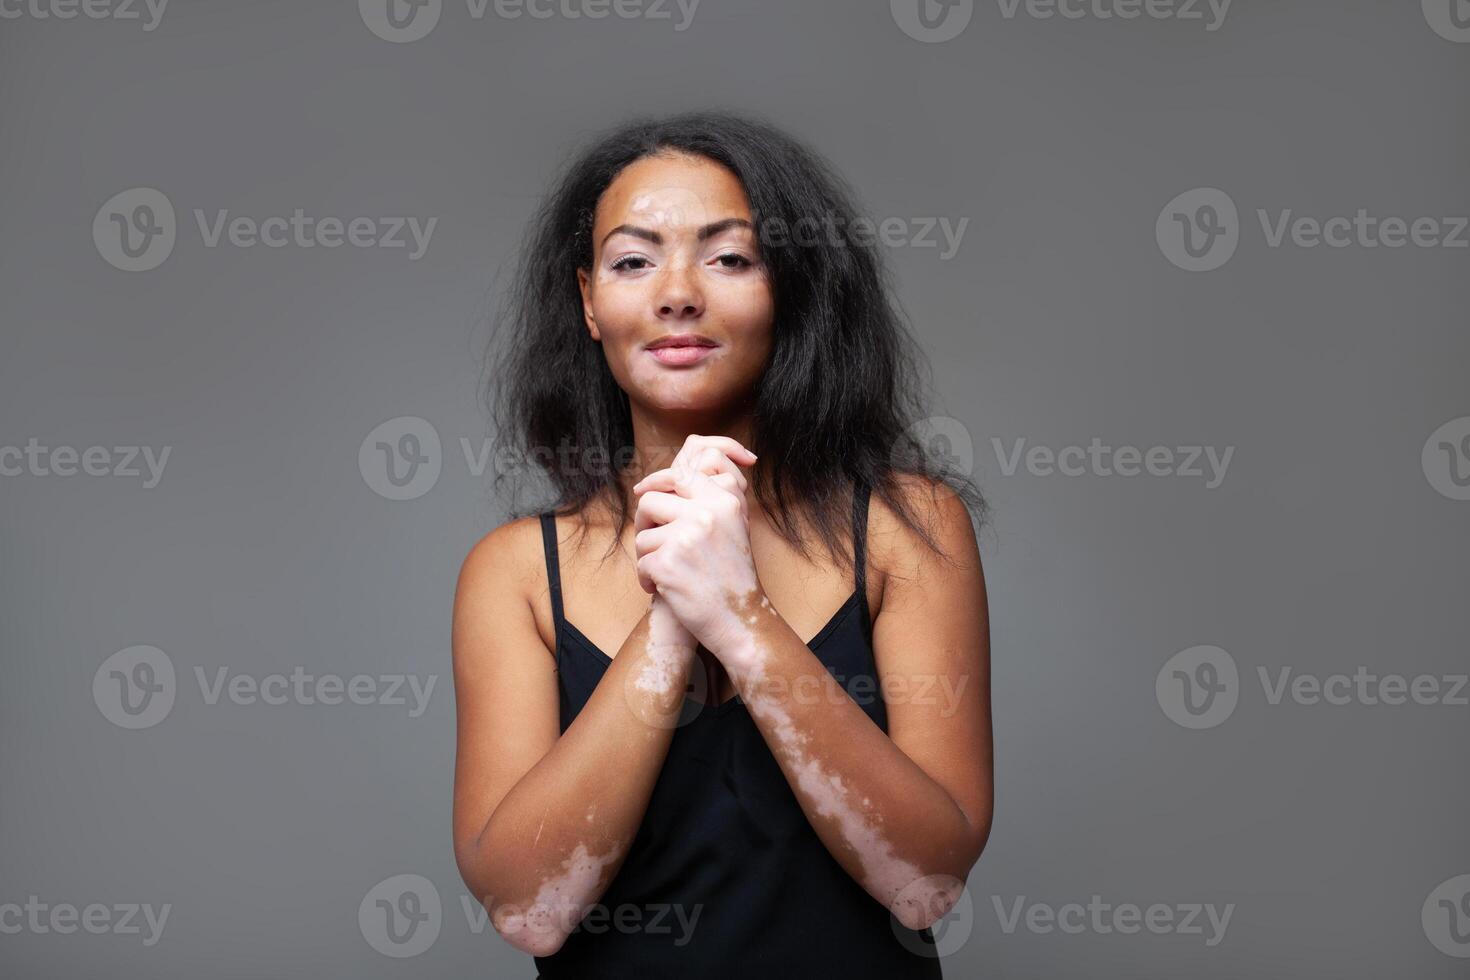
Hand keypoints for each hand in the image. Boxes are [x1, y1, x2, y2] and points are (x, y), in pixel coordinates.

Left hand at [631, 436, 760, 653]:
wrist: (740, 619)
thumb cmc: (733, 575)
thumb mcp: (734, 526)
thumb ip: (708, 500)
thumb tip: (668, 481)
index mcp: (724, 501)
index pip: (679, 476)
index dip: (656, 482)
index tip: (641, 491)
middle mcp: (706, 514)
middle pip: (650, 501)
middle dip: (644, 523)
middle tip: (652, 544)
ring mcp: (686, 538)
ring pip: (643, 537)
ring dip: (648, 558)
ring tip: (668, 574)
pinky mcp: (668, 563)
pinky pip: (641, 563)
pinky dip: (647, 580)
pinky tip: (664, 590)